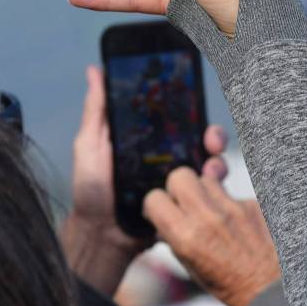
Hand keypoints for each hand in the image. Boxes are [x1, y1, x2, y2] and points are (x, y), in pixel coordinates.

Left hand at [61, 65, 228, 296]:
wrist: (99, 235)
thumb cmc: (91, 190)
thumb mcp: (89, 144)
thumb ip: (97, 110)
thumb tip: (95, 70)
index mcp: (147, 140)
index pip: (176, 118)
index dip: (190, 107)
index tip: (198, 101)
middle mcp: (167, 158)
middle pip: (200, 139)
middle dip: (213, 135)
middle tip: (210, 138)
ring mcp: (178, 182)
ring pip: (210, 164)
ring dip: (217, 160)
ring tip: (210, 165)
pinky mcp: (184, 205)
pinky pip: (207, 194)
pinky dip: (214, 187)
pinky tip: (208, 186)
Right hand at [144, 168, 279, 305]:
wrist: (274, 292)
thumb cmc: (232, 288)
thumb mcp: (192, 269)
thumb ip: (175, 239)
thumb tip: (164, 222)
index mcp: (186, 237)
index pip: (155, 198)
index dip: (156, 204)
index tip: (163, 211)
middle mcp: (208, 218)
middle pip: (180, 176)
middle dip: (179, 186)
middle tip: (185, 202)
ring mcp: (233, 208)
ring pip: (207, 179)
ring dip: (206, 192)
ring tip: (214, 214)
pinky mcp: (254, 204)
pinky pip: (233, 194)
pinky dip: (231, 205)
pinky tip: (238, 225)